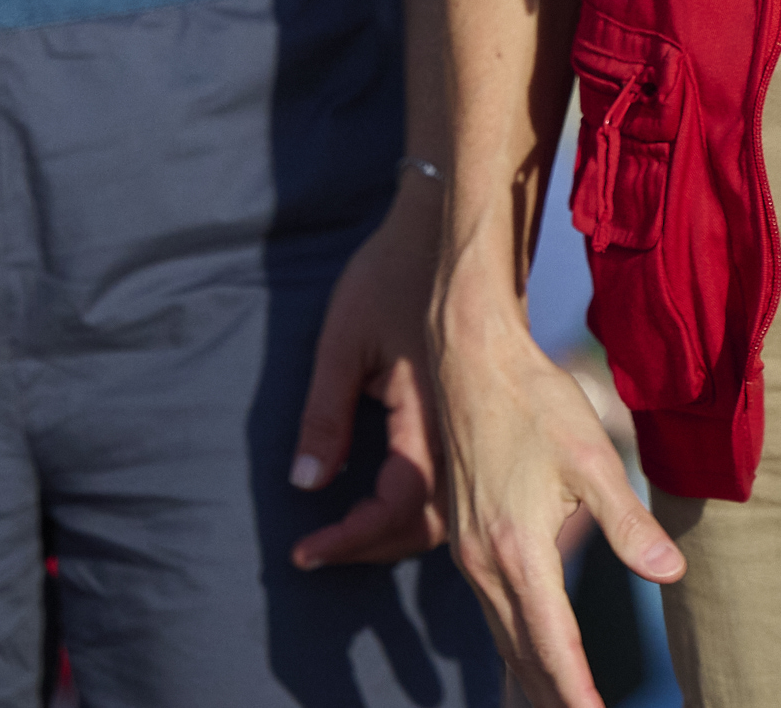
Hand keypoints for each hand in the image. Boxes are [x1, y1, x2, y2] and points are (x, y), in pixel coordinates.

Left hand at [287, 175, 446, 568]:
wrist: (446, 230)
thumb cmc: (388, 275)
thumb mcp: (341, 342)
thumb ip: (325, 416)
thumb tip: (309, 485)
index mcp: (429, 417)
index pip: (395, 508)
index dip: (350, 539)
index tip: (305, 550)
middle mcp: (462, 432)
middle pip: (427, 526)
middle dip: (369, 547)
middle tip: (318, 549)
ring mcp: (475, 425)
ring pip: (446, 511)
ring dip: (395, 533)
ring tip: (346, 534)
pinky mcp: (475, 417)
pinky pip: (454, 483)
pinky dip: (417, 508)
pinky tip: (384, 503)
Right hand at [433, 277, 680, 707]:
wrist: (470, 358)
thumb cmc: (536, 401)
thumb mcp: (591, 457)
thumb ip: (629, 522)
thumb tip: (671, 574)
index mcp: (519, 550)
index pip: (554, 647)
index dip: (578, 695)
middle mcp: (486, 563)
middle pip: (524, 656)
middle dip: (556, 699)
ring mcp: (470, 555)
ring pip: (505, 639)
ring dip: (536, 678)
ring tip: (569, 706)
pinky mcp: (466, 541)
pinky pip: (493, 613)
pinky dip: (518, 647)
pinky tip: (535, 657)